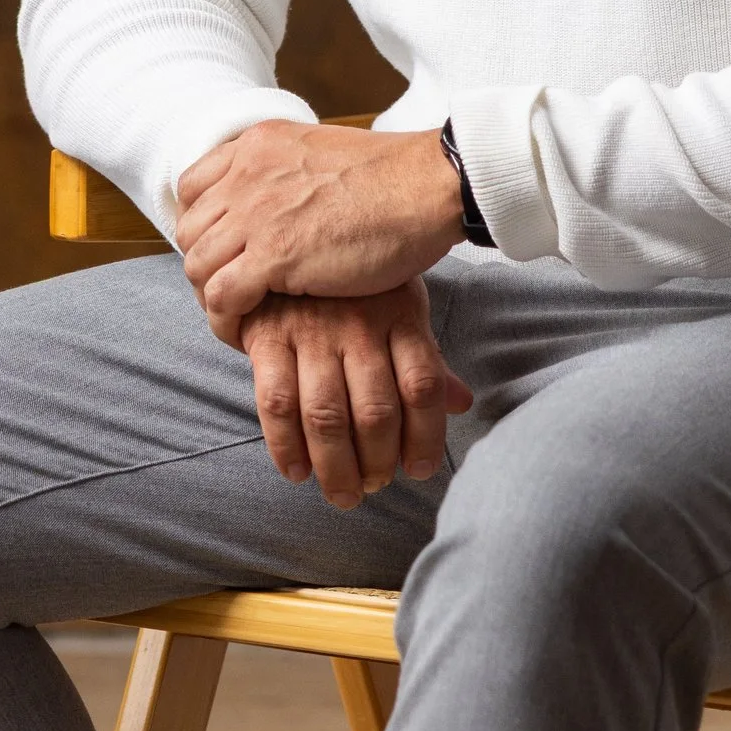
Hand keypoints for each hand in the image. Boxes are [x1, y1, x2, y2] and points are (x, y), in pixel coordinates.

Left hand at [178, 120, 463, 336]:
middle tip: (233, 291)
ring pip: (198, 265)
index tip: (225, 251)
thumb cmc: (396, 178)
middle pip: (191, 229)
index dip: (203, 225)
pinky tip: (246, 335)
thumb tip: (288, 204)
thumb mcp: (324, 155)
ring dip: (213, 297)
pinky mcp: (272, 256)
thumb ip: (292, 174)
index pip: (193, 187)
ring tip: (239, 316)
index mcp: (259, 144)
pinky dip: (226, 321)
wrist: (429, 184)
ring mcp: (256, 213)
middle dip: (206, 265)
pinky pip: (221, 297)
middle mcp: (247, 173)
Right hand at [241, 283, 473, 506]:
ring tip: (344, 494)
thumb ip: (425, 359)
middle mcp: (358, 324)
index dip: (425, 437)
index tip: (419, 470)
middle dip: (378, 463)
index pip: (422, 386)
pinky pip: (277, 404)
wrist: (286, 236)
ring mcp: (311, 332)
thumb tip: (462, 403)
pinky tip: (298, 472)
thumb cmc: (354, 284)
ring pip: (326, 417)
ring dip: (336, 468)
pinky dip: (285, 447)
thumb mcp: (400, 305)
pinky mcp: (268, 338)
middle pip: (376, 412)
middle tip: (375, 486)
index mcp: (400, 314)